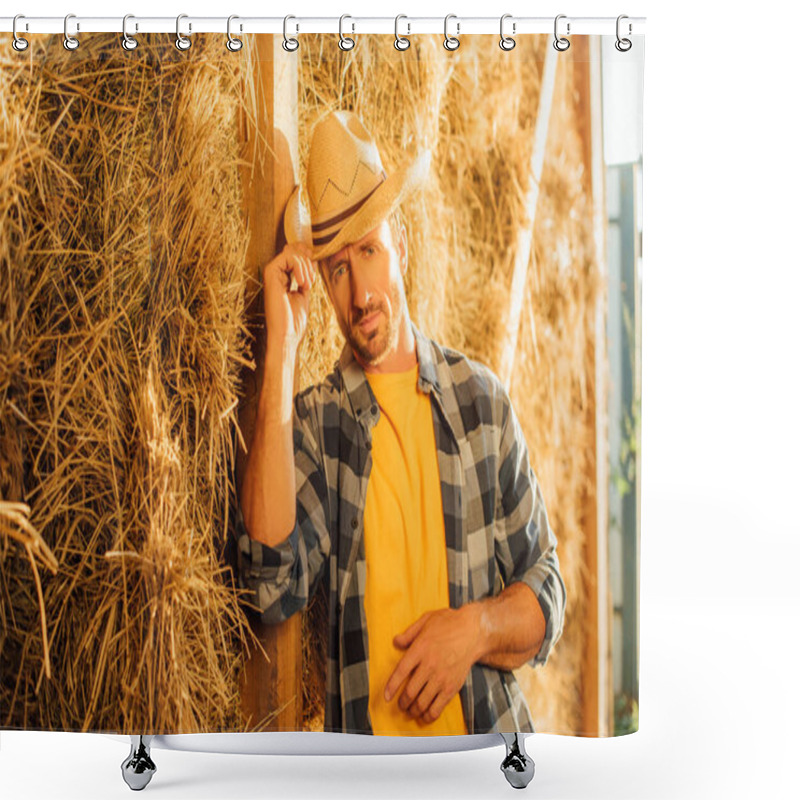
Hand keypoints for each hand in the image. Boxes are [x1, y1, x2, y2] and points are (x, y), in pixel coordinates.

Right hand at [261, 242, 315, 352]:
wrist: (286, 335)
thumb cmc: (294, 321)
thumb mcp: (304, 293)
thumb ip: (307, 276)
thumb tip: (312, 259)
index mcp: (282, 278)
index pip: (293, 255)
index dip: (305, 254)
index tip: (314, 265)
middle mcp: (275, 274)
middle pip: (292, 249)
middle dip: (307, 260)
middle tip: (311, 280)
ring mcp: (272, 273)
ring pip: (291, 252)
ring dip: (305, 267)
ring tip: (307, 285)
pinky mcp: (270, 274)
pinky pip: (288, 257)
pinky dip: (300, 267)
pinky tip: (302, 284)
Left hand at [384, 607, 482, 724]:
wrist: (475, 631)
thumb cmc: (451, 622)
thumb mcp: (427, 619)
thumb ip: (409, 632)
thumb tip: (396, 642)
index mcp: (420, 648)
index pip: (400, 672)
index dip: (391, 686)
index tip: (386, 696)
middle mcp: (429, 665)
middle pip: (410, 691)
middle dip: (402, 702)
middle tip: (400, 704)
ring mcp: (441, 678)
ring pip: (422, 702)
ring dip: (413, 710)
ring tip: (411, 711)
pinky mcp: (452, 687)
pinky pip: (438, 708)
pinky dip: (429, 715)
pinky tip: (425, 715)